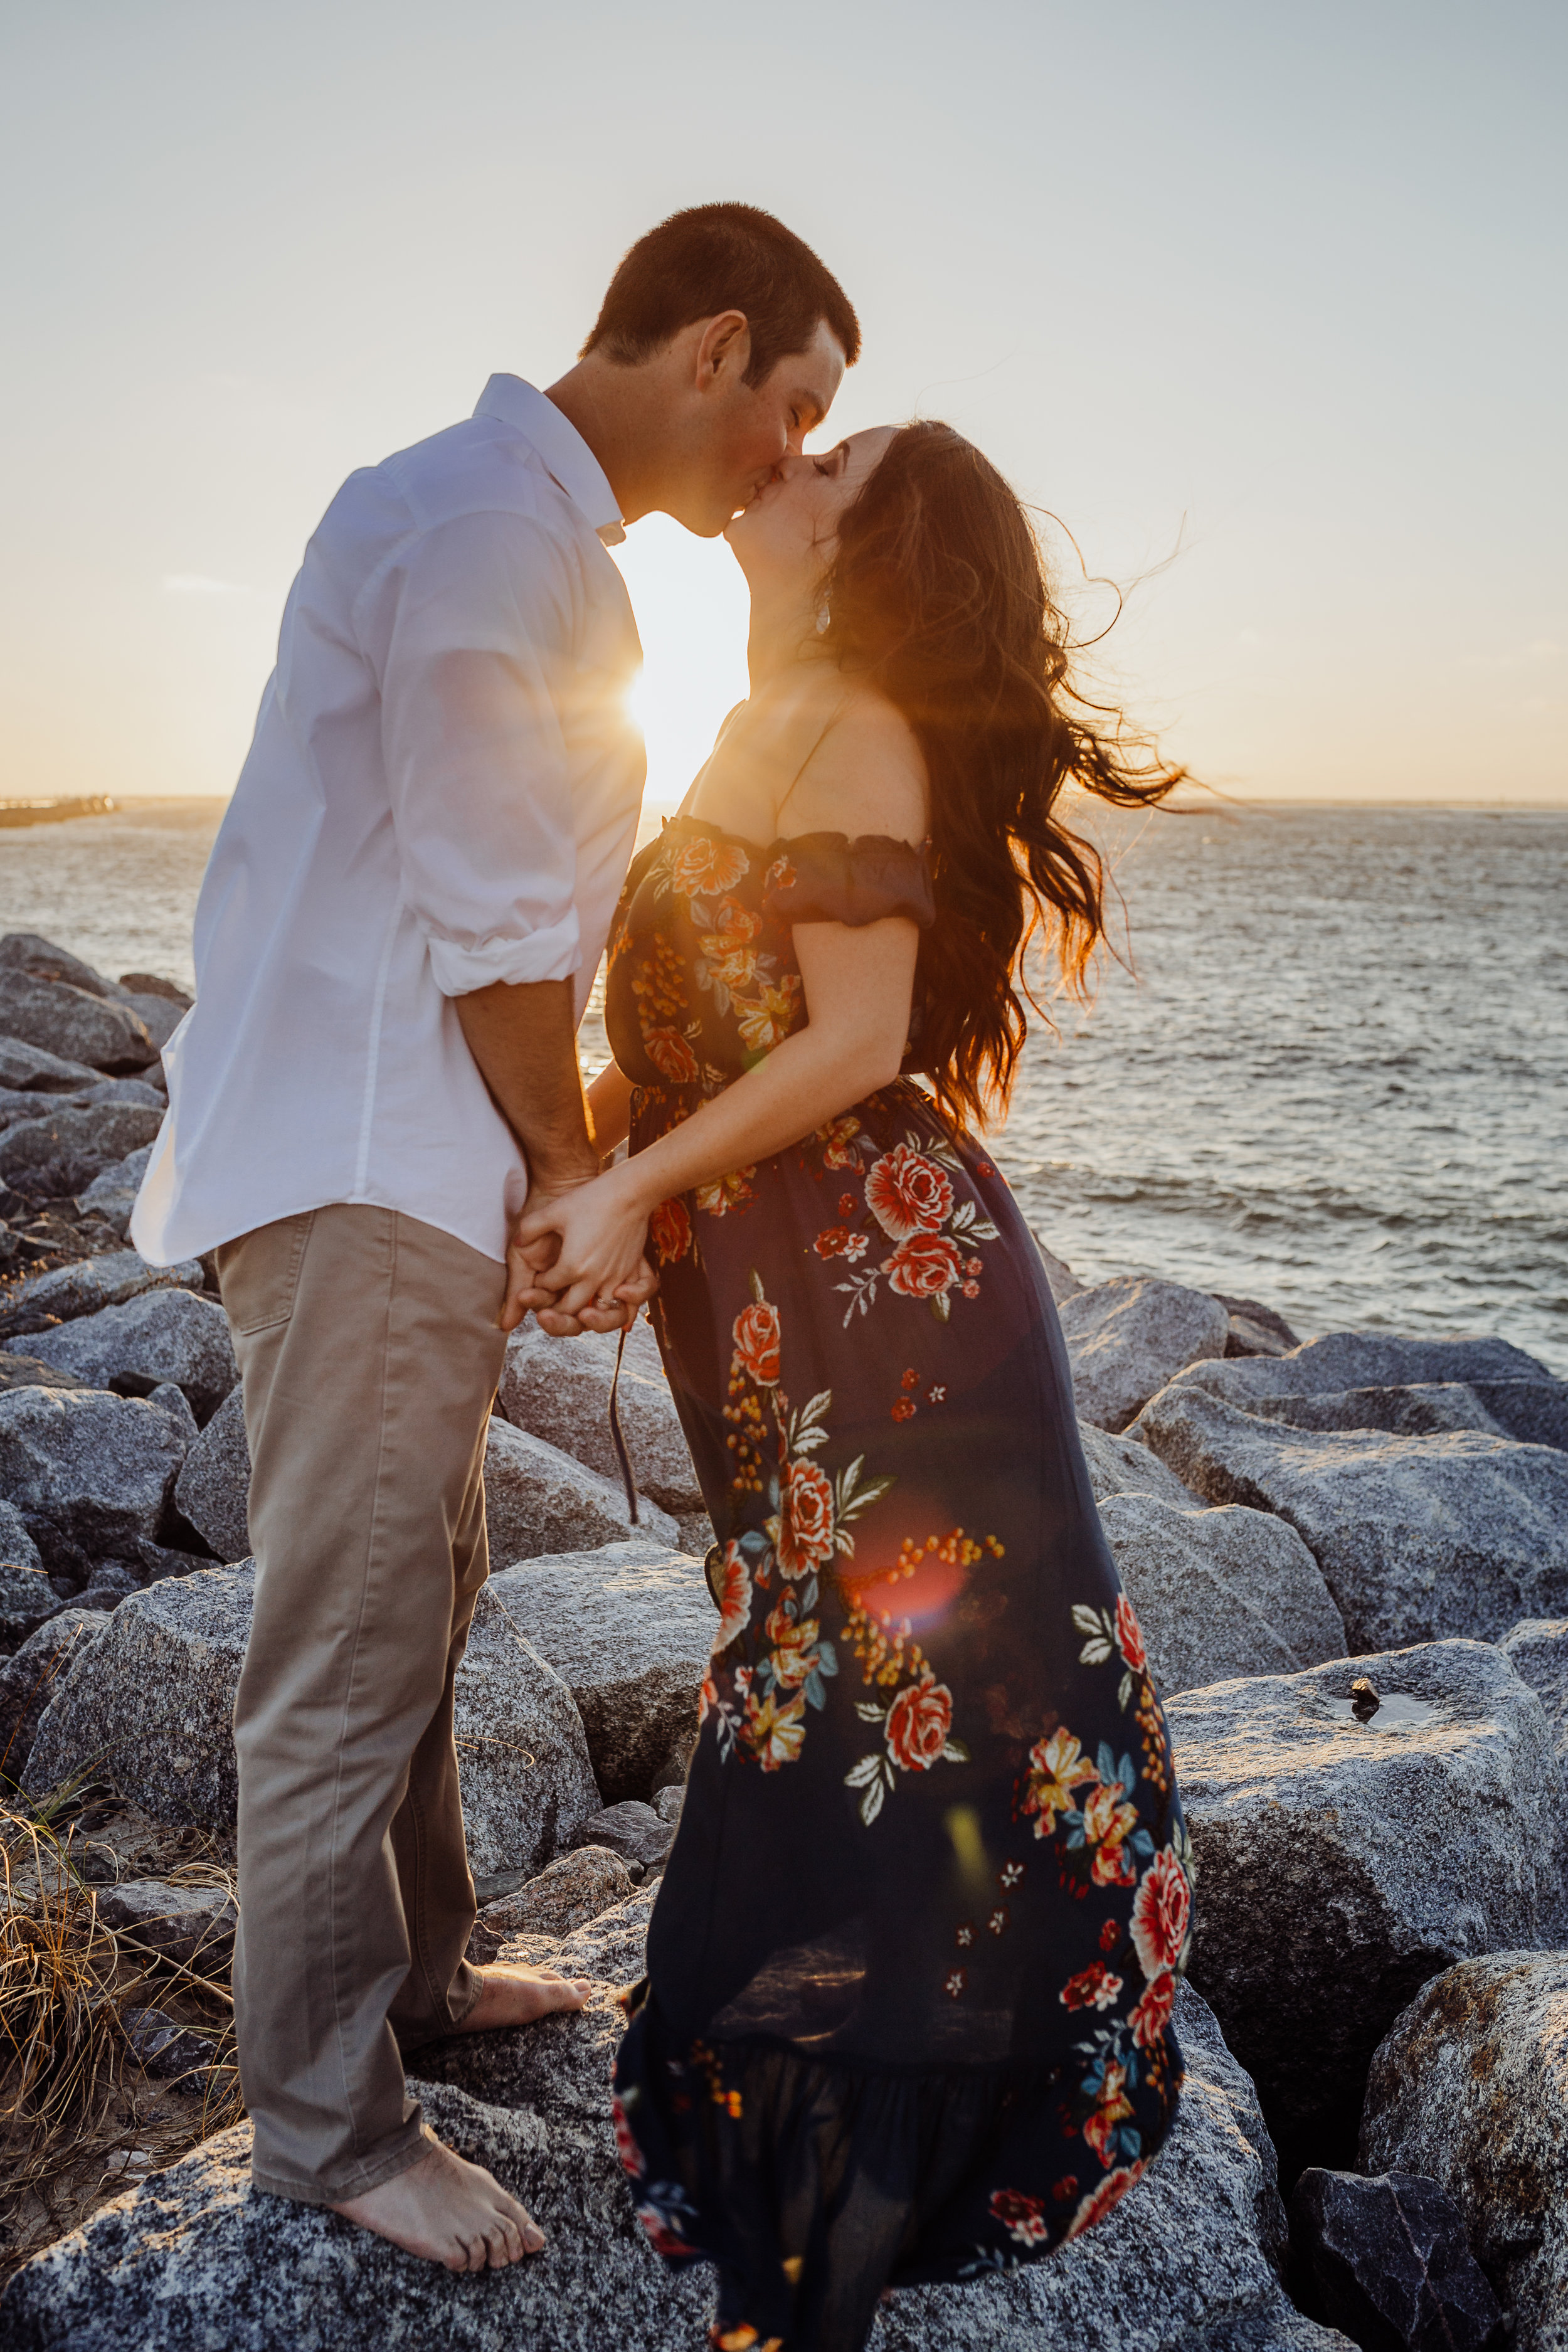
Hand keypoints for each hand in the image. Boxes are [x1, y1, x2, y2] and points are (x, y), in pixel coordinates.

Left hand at [502, 1171, 657, 1335]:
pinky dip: (613, 1313)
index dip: (540, 1281)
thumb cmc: (591, 1198)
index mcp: (571, 1265)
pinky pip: (624, 1307)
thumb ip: (529, 1229)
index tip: (541, 1275)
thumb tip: (518, 1243)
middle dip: (555, 1308)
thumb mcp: (553, 1210)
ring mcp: (614, 1279)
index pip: (547, 1286)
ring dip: (582, 1316)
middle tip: (552, 1298)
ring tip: (575, 1310)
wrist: (629, 1192)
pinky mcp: (630, 1275)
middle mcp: (593, 1278)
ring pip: (595, 1315)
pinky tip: (604, 1306)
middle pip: (568, 1309)